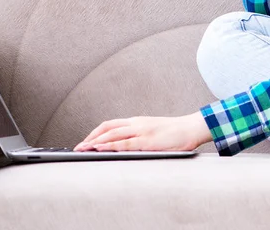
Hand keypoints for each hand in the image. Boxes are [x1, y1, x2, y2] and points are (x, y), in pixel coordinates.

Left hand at [73, 111, 211, 151]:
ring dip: (96, 140)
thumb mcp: (153, 132)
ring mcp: (141, 130)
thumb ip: (139, 137)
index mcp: (137, 122)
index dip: (96, 132)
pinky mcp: (147, 140)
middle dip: (90, 136)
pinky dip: (110, 145)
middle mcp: (137, 123)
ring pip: (113, 133)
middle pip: (107, 127)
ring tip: (83, 148)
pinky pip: (125, 142)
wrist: (191, 128)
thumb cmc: (175, 133)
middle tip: (78, 147)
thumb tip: (125, 147)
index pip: (111, 124)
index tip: (85, 140)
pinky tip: (101, 148)